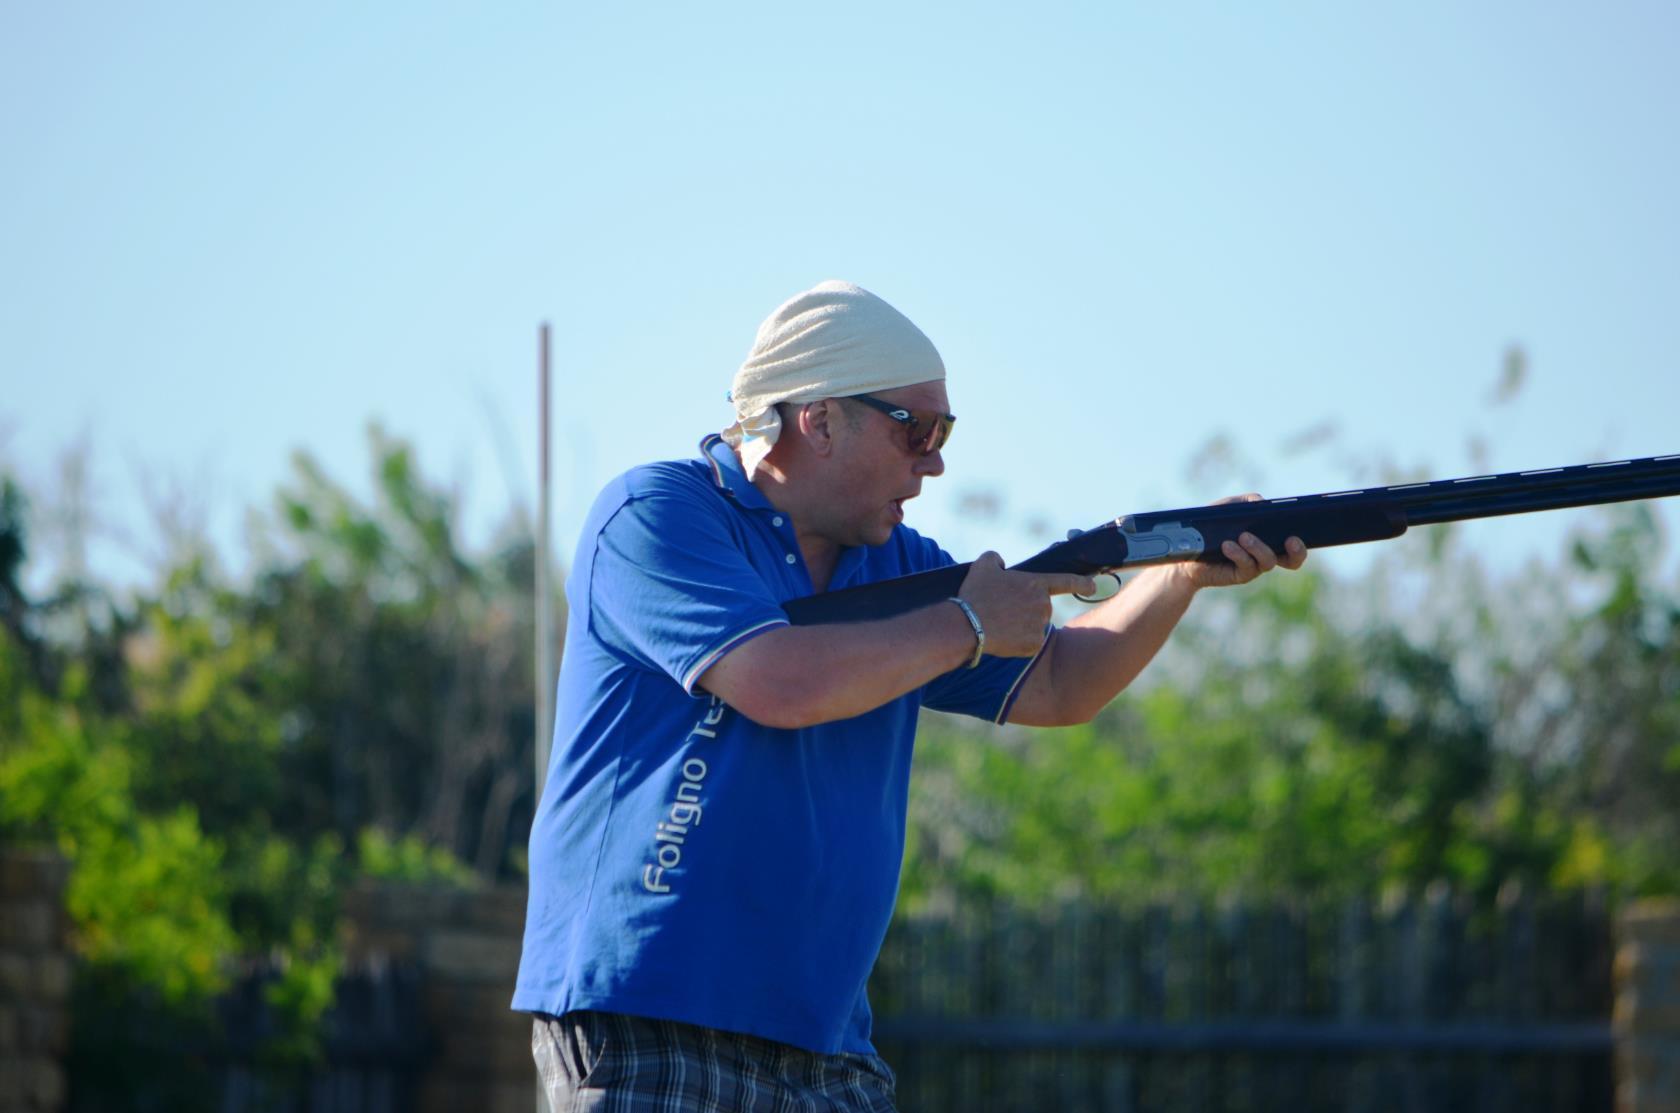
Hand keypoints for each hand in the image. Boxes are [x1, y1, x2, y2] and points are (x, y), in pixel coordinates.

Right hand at [958, 552, 1095, 656]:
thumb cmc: (976, 594)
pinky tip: (1002, 637)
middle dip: (1025, 609)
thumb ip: (995, 558)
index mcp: (1036, 584)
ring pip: (1034, 625)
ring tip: (997, 624)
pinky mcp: (1034, 645)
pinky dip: (1017, 641)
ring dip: (1020, 625)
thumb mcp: (983, 566)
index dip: (1082, 583)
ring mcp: (1040, 626)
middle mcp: (1044, 605)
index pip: (1066, 581)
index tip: (1093, 586)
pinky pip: (1029, 643)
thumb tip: (1000, 563)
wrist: (968, 626)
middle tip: (1002, 610)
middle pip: (1040, 607)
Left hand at [1173, 494, 1308, 590]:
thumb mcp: (1229, 508)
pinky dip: (1238, 553)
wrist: (1185, 549)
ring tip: (1243, 536)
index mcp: (1269, 538)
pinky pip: (1246, 566)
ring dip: (1258, 547)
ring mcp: (1254, 567)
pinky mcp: (1239, 575)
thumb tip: (1262, 503)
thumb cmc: (1211, 527)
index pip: (1293, 544)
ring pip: (1268, 561)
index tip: (1298, 533)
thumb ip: (1247, 501)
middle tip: (1290, 540)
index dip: (1301, 542)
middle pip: (1292, 560)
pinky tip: (1227, 545)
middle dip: (1296, 552)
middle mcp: (1265, 555)